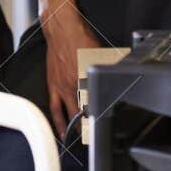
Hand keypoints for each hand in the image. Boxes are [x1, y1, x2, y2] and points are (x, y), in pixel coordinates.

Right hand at [40, 2, 98, 135]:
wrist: (62, 29)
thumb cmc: (82, 38)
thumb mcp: (101, 55)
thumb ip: (107, 70)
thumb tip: (116, 78)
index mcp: (88, 79)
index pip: (97, 104)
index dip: (103, 117)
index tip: (107, 126)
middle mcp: (75, 86)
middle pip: (83, 114)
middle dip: (89, 129)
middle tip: (95, 139)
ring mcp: (62, 87)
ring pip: (69, 115)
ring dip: (74, 129)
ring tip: (79, 141)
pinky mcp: (53, 85)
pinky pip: (54, 108)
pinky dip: (58, 122)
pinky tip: (61, 130)